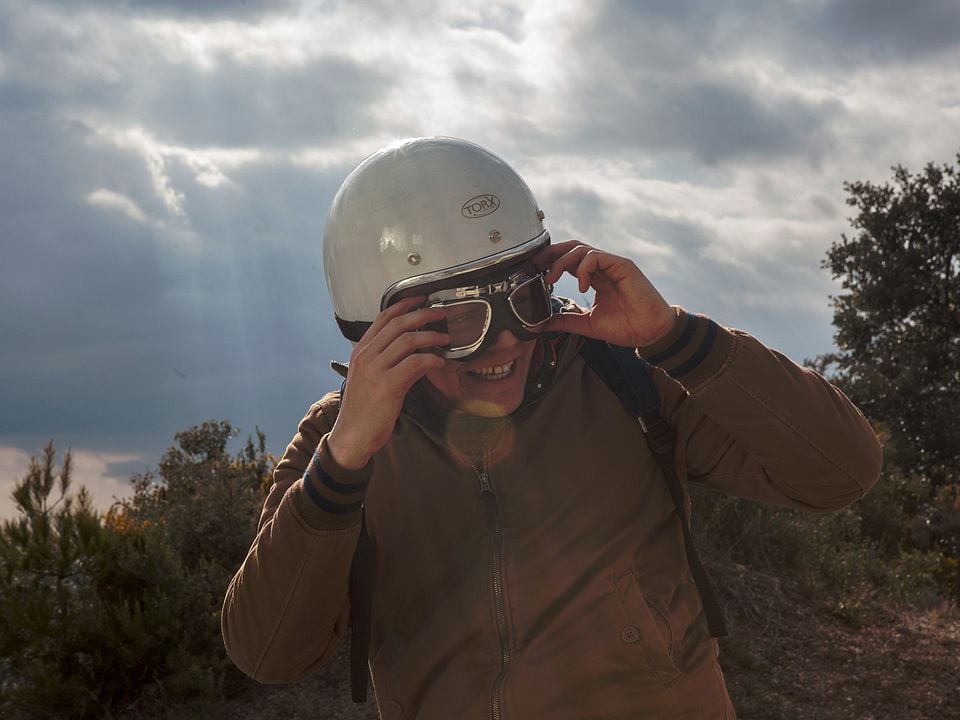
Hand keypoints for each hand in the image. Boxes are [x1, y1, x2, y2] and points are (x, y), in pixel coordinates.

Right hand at [327, 297, 448, 469]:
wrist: (353, 436)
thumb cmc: (364, 410)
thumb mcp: (371, 378)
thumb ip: (390, 361)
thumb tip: (418, 351)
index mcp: (361, 351)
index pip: (383, 318)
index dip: (404, 305)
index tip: (421, 298)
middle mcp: (366, 356)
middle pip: (398, 324)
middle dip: (423, 314)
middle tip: (441, 312)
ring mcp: (375, 369)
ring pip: (408, 340)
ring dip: (431, 336)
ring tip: (445, 338)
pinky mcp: (387, 385)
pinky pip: (415, 363)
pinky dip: (431, 359)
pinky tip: (440, 361)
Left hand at [533, 240, 677, 346]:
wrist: (650, 332)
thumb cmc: (626, 327)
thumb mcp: (587, 324)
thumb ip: (566, 320)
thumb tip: (543, 323)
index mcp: (595, 278)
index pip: (568, 261)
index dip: (549, 262)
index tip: (533, 272)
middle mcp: (602, 268)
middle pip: (571, 248)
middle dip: (550, 254)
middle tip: (534, 266)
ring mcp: (612, 264)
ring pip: (580, 249)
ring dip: (561, 261)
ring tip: (552, 278)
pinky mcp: (622, 265)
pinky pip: (595, 257)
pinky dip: (583, 268)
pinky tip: (582, 286)